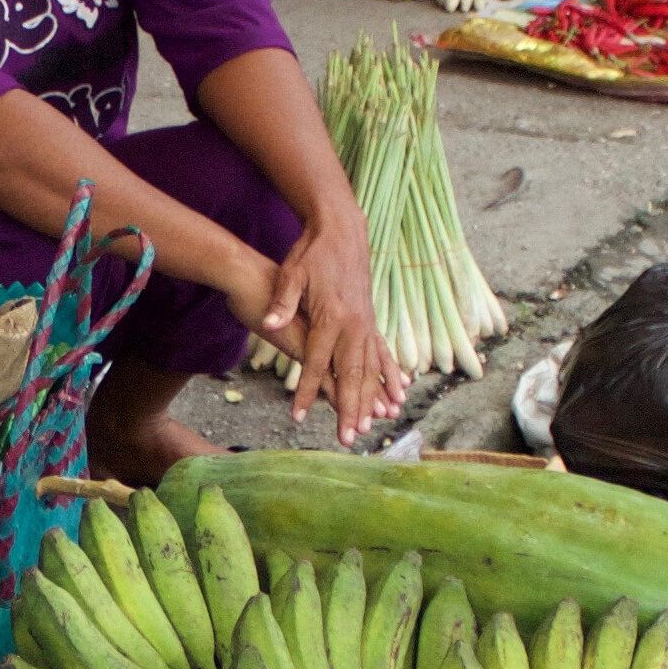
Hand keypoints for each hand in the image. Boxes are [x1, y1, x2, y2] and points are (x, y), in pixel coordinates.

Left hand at [250, 221, 399, 446]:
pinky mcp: (371, 320)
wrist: (342, 231)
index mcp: (331, 316)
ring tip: (373, 427)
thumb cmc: (311, 253)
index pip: (315, 362)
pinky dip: (390, 376)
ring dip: (372, 400)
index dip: (306, 391)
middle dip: (349, 408)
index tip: (298, 417)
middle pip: (350, 375)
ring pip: (370, 369)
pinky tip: (398, 395)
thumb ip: (282, 302)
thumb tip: (269, 324)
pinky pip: (382, 354)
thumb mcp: (291, 274)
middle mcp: (354, 325)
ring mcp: (366, 323)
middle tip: (347, 438)